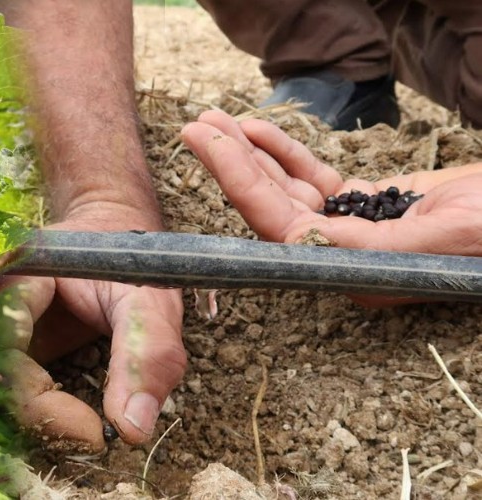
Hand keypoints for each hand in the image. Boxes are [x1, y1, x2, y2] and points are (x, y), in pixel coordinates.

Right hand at [3, 207, 184, 452]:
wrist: (116, 237)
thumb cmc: (130, 260)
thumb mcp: (148, 300)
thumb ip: (146, 356)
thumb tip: (134, 429)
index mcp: (9, 282)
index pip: (4, 362)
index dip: (44, 408)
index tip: (98, 432)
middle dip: (45, 422)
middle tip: (98, 437)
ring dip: (44, 423)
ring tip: (92, 428)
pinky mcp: (9, 350)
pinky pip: (13, 395)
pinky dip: (45, 416)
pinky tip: (77, 418)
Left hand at [181, 110, 481, 304]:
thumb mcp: (438, 237)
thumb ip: (367, 243)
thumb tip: (299, 238)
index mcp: (353, 271)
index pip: (279, 225)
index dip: (239, 182)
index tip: (207, 141)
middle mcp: (341, 255)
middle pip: (271, 206)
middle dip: (231, 163)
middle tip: (197, 124)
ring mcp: (350, 227)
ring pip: (286, 188)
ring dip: (250, 153)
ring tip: (215, 120)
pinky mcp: (364, 205)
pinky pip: (312, 177)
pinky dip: (285, 153)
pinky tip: (257, 131)